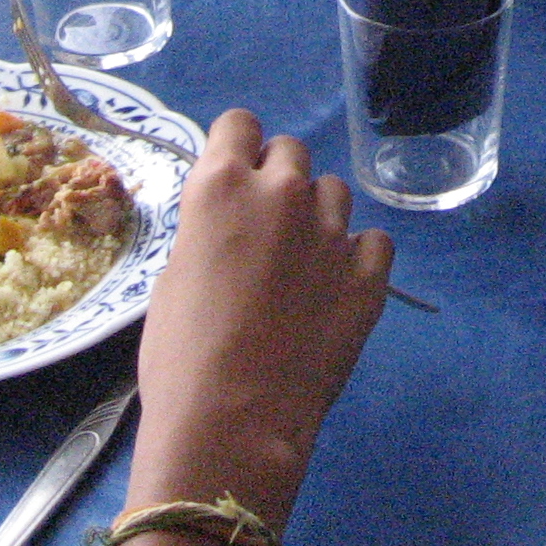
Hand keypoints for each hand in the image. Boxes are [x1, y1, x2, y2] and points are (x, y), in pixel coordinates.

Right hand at [128, 120, 392, 532]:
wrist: (233, 421)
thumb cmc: (181, 355)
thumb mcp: (174, 277)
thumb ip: (209, 231)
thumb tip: (229, 229)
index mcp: (222, 186)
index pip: (239, 125)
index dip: (236, 150)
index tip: (234, 180)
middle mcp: (283, 191)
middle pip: (291, 152)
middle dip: (278, 182)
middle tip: (264, 233)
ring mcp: (332, 228)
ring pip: (333, 191)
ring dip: (317, 217)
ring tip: (300, 270)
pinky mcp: (370, 269)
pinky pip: (372, 240)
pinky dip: (356, 258)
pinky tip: (335, 291)